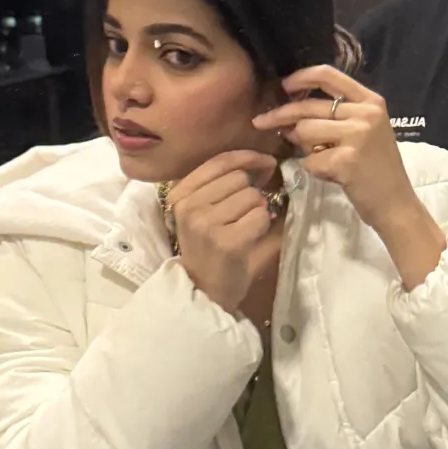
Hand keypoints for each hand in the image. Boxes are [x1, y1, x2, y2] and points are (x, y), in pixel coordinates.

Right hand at [164, 150, 279, 313]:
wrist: (205, 290)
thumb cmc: (209, 248)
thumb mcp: (205, 210)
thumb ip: (226, 183)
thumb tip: (264, 162)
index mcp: (180, 194)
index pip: (219, 161)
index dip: (248, 157)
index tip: (267, 163)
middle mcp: (189, 205)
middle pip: (239, 178)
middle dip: (251, 192)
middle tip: (246, 213)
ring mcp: (206, 224)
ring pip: (251, 196)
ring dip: (256, 211)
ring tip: (242, 229)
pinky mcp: (226, 242)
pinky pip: (259, 217)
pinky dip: (261, 227)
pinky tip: (248, 239)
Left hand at [255, 67, 443, 288]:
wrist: (395, 202)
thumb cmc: (376, 168)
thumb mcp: (364, 131)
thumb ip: (334, 116)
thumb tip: (288, 112)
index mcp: (370, 101)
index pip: (328, 75)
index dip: (300, 77)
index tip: (283, 87)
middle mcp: (366, 113)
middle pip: (308, 106)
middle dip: (279, 115)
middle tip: (259, 122)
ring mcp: (358, 135)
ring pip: (304, 131)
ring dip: (304, 148)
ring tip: (322, 158)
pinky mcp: (347, 160)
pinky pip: (310, 160)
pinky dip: (314, 170)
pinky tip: (332, 175)